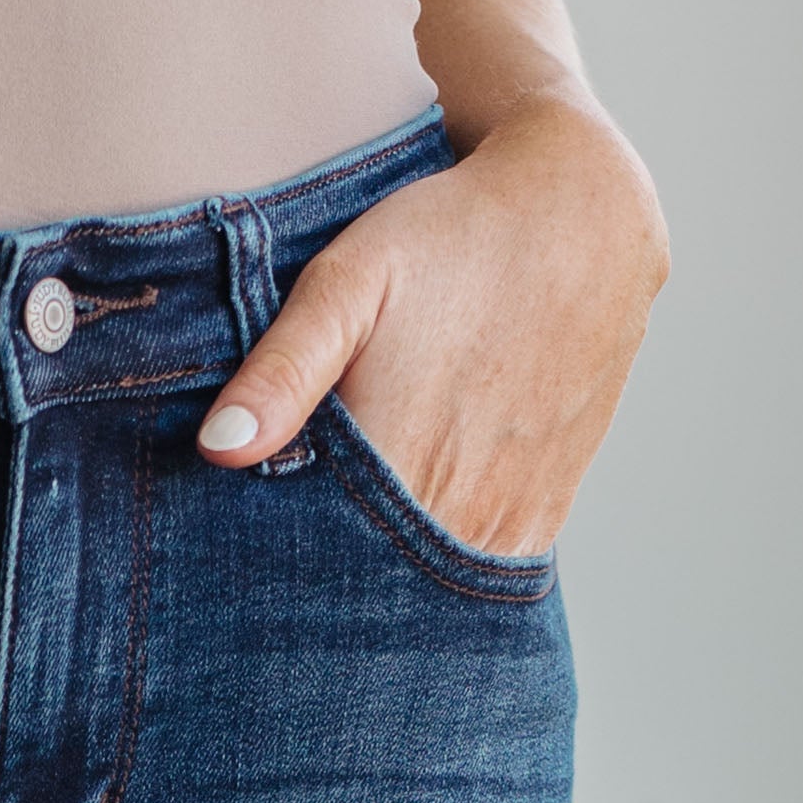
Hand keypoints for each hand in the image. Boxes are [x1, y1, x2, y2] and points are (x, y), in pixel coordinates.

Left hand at [196, 96, 664, 554]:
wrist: (584, 214)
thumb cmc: (450, 237)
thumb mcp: (349, 282)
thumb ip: (284, 369)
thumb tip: (218, 448)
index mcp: (400, 468)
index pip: (316, 565)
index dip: (274, 569)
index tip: (243, 553)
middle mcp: (462, 514)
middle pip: (372, 586)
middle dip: (325, 581)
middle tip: (284, 560)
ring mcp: (512, 521)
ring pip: (427, 589)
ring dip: (385, 574)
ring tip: (350, 533)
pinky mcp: (546, 512)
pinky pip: (481, 568)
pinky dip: (439, 559)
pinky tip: (412, 517)